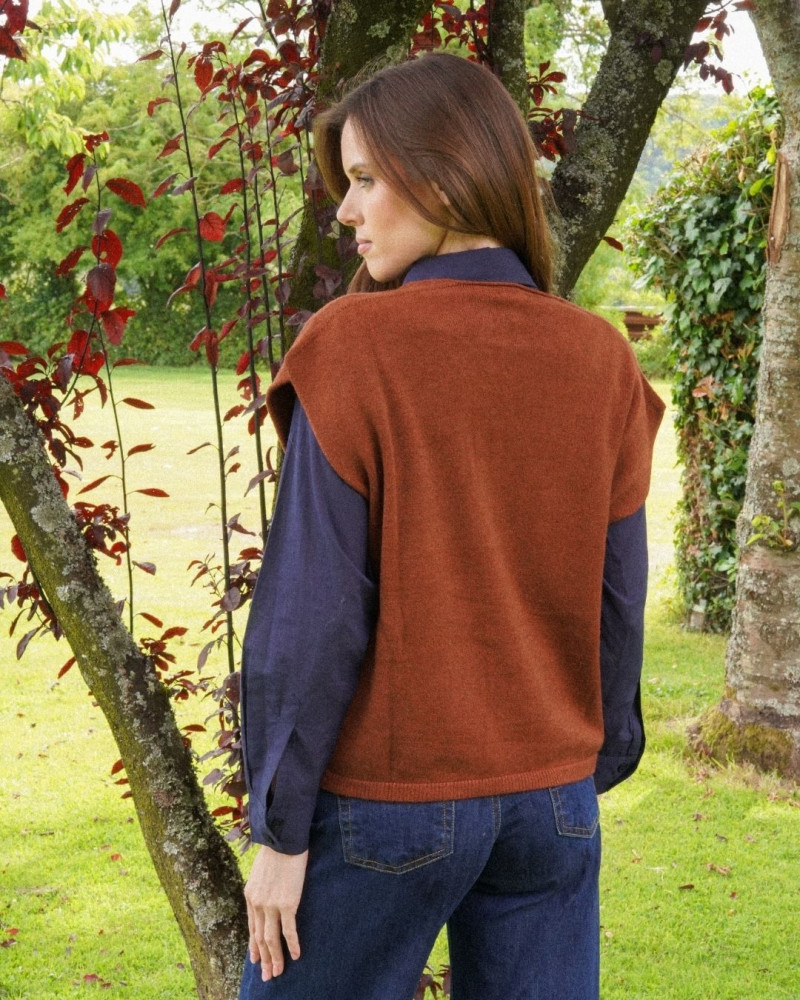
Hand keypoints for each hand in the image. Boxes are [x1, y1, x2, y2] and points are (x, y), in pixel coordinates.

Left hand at [244, 845, 308, 980]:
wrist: (284, 839)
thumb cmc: (276, 849)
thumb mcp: (260, 870)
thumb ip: (261, 886)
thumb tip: (266, 892)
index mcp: (250, 895)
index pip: (252, 927)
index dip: (254, 945)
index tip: (256, 959)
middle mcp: (258, 903)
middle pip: (259, 938)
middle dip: (263, 959)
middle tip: (267, 976)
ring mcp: (272, 905)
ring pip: (271, 939)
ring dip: (275, 958)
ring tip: (278, 973)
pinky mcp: (288, 904)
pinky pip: (289, 930)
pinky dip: (292, 945)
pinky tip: (296, 956)